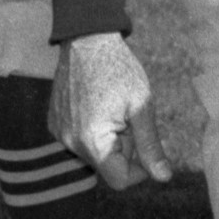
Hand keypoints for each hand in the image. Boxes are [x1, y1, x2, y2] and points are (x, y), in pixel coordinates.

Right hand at [53, 32, 172, 187]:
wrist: (87, 39)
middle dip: (124, 148)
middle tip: (129, 117)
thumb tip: (163, 178)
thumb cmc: (119, 69)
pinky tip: (98, 105)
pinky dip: (94, 130)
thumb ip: (150, 146)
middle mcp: (70, 142)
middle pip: (107, 165)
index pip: (120, 180)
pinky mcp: (54, 123)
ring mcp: (59, 133)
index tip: (147, 145)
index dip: (140, 170)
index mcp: (92, 140)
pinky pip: (80, 140)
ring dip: (109, 139)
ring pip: (94, 153)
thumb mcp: (141, 106)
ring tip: (113, 108)